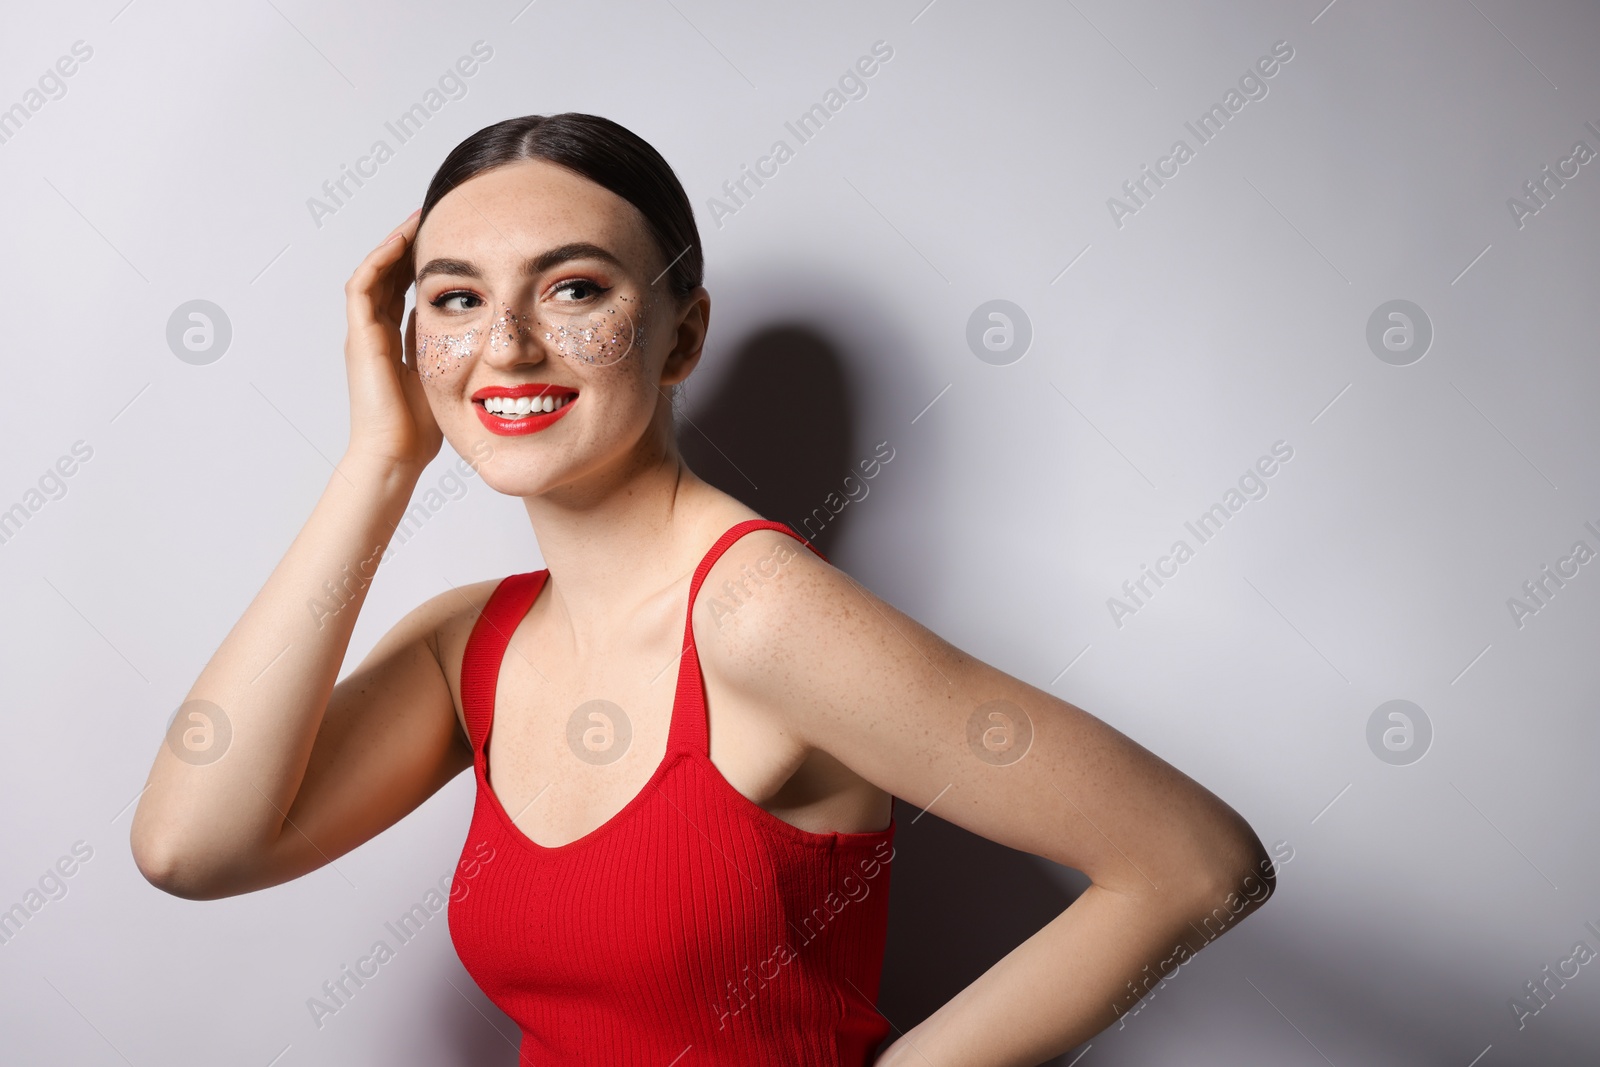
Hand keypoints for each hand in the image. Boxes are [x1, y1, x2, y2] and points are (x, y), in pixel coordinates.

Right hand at [342, 209, 441, 473]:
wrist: (395, 456)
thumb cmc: (420, 431)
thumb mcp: (445, 379)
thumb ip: (450, 353)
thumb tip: (475, 331)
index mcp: (392, 343)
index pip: (403, 291)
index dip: (420, 265)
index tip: (447, 243)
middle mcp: (374, 334)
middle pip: (387, 276)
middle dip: (407, 246)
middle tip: (433, 218)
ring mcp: (363, 334)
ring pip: (373, 273)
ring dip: (393, 244)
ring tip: (418, 218)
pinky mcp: (359, 337)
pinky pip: (363, 286)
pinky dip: (379, 260)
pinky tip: (401, 241)